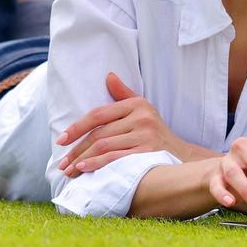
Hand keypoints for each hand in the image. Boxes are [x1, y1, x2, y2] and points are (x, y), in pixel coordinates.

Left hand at [55, 72, 171, 176]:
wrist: (184, 157)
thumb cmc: (156, 134)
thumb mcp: (143, 110)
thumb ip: (124, 95)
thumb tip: (109, 76)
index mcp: (136, 104)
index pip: (98, 115)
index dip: (77, 127)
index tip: (61, 140)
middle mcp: (142, 117)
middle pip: (99, 134)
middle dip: (77, 150)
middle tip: (62, 163)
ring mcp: (146, 135)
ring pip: (105, 147)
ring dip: (83, 160)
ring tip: (69, 170)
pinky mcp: (148, 153)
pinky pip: (116, 159)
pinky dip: (97, 165)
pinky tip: (84, 170)